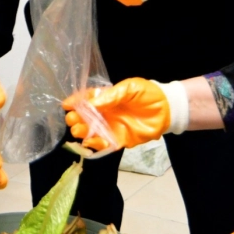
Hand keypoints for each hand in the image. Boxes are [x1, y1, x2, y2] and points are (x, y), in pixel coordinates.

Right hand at [63, 77, 182, 149]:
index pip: (85, 100)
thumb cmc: (148, 94)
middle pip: (84, 117)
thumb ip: (111, 96)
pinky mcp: (118, 140)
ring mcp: (110, 127)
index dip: (75, 102)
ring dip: (82, 132)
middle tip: (74, 120)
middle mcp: (104, 113)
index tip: (66, 105)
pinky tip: (95, 141)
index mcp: (105, 98)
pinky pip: (103, 145)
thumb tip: (91, 104)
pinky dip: (96, 145)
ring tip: (79, 130)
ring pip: (90, 132)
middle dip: (76, 118)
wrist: (167, 110)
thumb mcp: (129, 88)